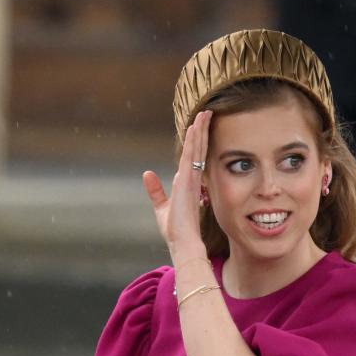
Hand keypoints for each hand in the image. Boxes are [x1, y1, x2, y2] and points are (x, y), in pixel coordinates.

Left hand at [143, 111, 211, 259]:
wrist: (183, 243)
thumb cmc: (175, 230)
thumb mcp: (160, 207)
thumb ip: (155, 190)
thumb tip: (147, 174)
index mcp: (188, 183)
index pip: (193, 157)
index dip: (197, 141)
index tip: (200, 126)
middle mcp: (192, 179)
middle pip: (198, 149)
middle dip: (202, 131)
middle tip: (208, 113)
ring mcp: (192, 179)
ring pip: (197, 149)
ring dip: (200, 130)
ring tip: (205, 113)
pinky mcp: (188, 181)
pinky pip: (191, 156)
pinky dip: (194, 141)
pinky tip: (195, 127)